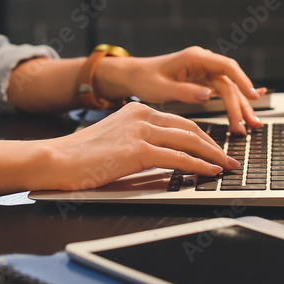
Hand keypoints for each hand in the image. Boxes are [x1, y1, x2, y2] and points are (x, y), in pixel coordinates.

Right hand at [40, 102, 240, 190]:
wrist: (55, 160)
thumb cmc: (79, 157)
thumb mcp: (115, 140)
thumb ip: (139, 142)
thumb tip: (164, 157)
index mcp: (136, 110)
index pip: (179, 122)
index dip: (201, 136)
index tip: (214, 147)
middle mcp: (141, 115)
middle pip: (189, 129)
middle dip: (213, 145)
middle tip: (228, 158)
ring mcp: (140, 131)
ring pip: (189, 141)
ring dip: (212, 156)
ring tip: (225, 167)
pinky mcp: (138, 150)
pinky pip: (178, 158)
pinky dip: (198, 166)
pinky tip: (209, 173)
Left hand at [96, 46, 265, 134]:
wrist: (135, 76)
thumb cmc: (145, 79)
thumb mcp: (160, 87)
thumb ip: (184, 91)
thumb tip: (207, 95)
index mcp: (195, 57)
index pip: (226, 67)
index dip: (242, 81)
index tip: (253, 96)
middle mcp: (203, 62)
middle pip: (230, 82)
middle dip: (241, 103)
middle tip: (249, 125)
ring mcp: (204, 72)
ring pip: (229, 89)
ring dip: (239, 107)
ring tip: (248, 126)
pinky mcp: (203, 81)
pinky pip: (223, 91)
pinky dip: (234, 101)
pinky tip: (250, 105)